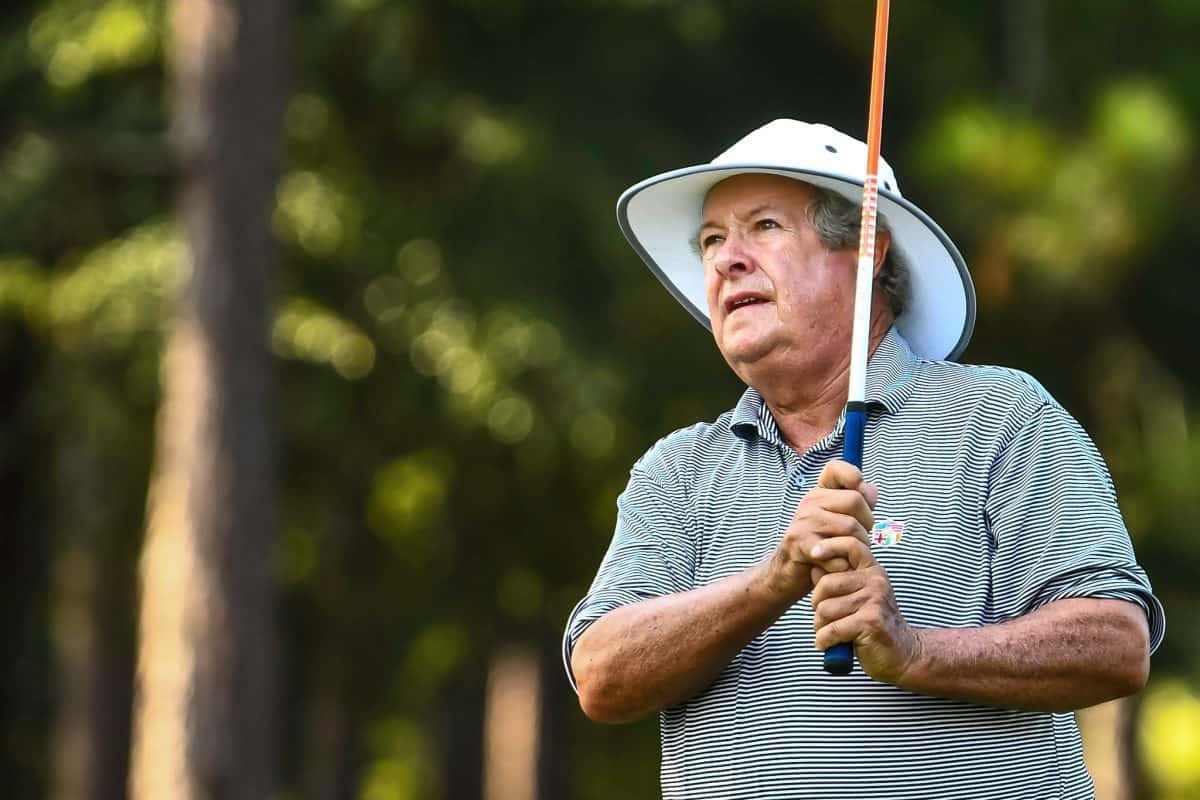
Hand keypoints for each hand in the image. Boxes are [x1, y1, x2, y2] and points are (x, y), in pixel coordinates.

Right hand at [765, 460, 877, 601]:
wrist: (786, 573)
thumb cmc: (819, 547)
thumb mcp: (837, 523)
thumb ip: (857, 506)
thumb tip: (873, 490)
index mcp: (820, 493)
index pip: (837, 468)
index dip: (856, 480)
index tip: (860, 501)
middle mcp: (809, 501)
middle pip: (855, 500)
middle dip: (867, 525)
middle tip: (858, 539)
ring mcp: (804, 521)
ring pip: (851, 527)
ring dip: (857, 548)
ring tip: (847, 555)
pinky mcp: (801, 543)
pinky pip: (839, 552)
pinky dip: (844, 565)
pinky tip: (837, 568)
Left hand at [809, 536, 922, 684]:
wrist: (903, 655)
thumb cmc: (872, 626)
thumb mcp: (856, 599)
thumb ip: (837, 582)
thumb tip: (814, 566)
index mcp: (872, 571)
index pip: (851, 545)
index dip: (829, 546)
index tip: (813, 554)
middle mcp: (876, 581)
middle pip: (825, 584)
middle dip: (816, 606)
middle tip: (823, 620)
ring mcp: (875, 600)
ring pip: (825, 609)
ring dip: (820, 627)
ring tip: (829, 634)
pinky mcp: (871, 622)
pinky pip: (832, 629)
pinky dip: (824, 641)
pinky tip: (829, 645)